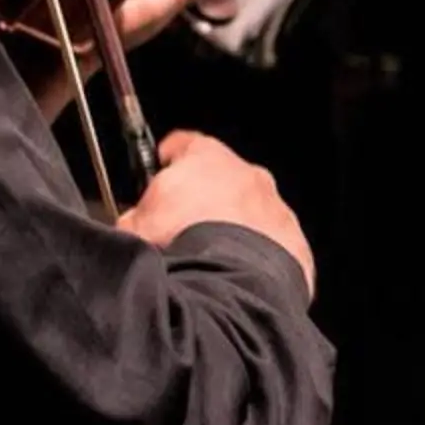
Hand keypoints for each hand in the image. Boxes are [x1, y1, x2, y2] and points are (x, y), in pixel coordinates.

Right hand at [118, 130, 314, 297]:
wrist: (230, 280)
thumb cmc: (183, 241)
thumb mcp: (136, 226)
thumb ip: (135, 217)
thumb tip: (131, 225)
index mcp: (206, 157)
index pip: (184, 145)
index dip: (169, 158)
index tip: (161, 168)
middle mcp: (247, 174)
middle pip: (221, 179)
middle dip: (204, 199)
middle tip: (182, 228)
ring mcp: (274, 206)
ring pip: (251, 211)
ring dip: (234, 228)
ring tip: (211, 259)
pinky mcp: (293, 240)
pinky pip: (272, 244)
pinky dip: (256, 256)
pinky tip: (236, 276)